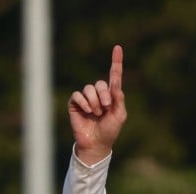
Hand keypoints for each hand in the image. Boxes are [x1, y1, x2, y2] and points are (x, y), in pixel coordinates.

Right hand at [68, 44, 127, 165]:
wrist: (96, 143)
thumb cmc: (110, 131)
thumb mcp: (120, 116)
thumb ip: (119, 100)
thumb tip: (116, 85)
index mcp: (112, 96)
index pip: (114, 75)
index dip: (116, 61)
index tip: (118, 47)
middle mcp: (99, 94)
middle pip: (101, 83)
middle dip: (104, 95)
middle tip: (106, 108)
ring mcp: (86, 98)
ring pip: (89, 88)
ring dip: (94, 101)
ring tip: (96, 113)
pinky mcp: (75, 103)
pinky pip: (78, 95)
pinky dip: (84, 102)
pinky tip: (87, 111)